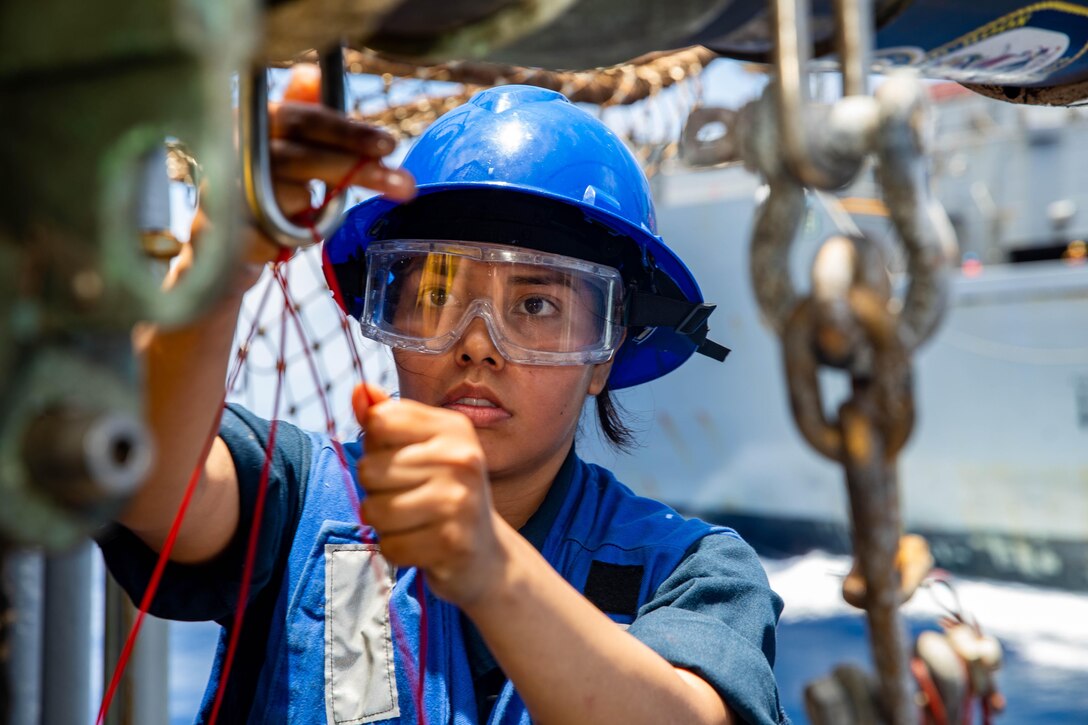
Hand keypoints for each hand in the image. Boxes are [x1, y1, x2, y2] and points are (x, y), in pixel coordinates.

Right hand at [187, 63, 416, 286]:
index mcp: (253, 124)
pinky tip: (280, 239)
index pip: (303, 118)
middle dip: (357, 170)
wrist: (218, 248)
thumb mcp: (285, 150)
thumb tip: (310, 72)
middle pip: (303, 157)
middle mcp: (234, 151)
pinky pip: (276, 238)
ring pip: (292, 199)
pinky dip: (290, 241)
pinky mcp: (220, 231)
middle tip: (404, 185)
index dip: (347, 131)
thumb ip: (304, 114)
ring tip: (303, 217)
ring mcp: (223, 191)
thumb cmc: (263, 192)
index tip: (389, 145)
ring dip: (311, 212)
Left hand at [353, 383, 506, 606]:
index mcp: (453, 428)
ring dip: (383, 523)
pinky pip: (390, 545)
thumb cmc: (443, 493)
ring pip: (375, 510)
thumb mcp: (419, 449)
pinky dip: (397, 550)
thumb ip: (385, 419)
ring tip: (413, 521)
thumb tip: (358, 389)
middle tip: (408, 498)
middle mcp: (462, 458)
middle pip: (370, 469)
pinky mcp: (453, 541)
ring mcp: (461, 500)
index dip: (375, 446)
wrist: (485, 553)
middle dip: (376, 491)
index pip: (379, 422)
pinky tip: (421, 544)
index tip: (401, 460)